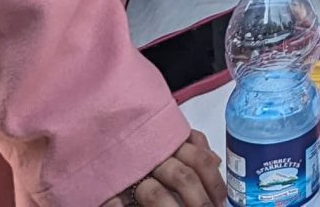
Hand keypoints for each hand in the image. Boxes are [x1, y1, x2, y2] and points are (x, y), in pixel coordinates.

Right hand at [99, 133, 225, 206]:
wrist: (98, 121)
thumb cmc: (139, 132)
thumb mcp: (169, 134)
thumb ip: (192, 145)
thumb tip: (216, 161)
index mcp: (168, 140)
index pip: (199, 160)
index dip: (214, 182)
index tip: (221, 200)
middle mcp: (151, 153)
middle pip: (183, 178)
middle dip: (200, 200)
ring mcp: (129, 169)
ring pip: (156, 194)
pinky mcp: (108, 183)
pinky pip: (116, 202)